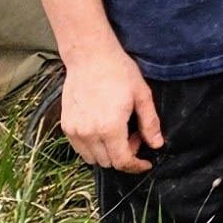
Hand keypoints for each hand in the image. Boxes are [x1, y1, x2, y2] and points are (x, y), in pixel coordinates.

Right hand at [60, 45, 166, 172]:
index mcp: (110, 128)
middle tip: (134, 134)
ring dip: (108, 152)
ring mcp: (74, 131)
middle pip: (108, 162)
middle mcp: (89, 133)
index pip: (122, 162)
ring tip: (119, 131)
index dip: (136, 166)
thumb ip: (150, 123)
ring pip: (92, 158)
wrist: (90, 56)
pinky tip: (103, 128)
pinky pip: (79, 148)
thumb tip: (157, 145)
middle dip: (124, 155)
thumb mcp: (142, 95)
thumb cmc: (119, 72)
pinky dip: (93, 146)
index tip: (145, 163)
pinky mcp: (65, 125)